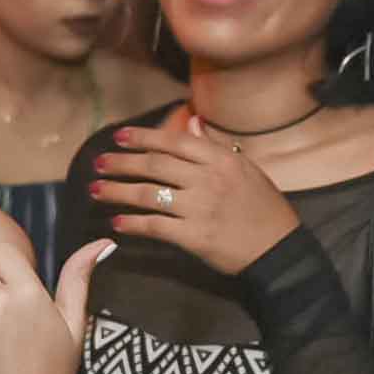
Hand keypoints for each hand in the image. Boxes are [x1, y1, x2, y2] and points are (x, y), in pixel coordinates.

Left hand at [90, 115, 300, 273]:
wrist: (278, 249)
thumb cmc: (263, 208)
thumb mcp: (245, 169)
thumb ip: (214, 148)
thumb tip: (191, 124)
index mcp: (221, 159)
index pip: (174, 141)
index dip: (143, 137)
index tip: (119, 137)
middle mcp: (208, 179)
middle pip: (155, 165)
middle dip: (122, 163)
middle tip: (98, 163)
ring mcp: (200, 208)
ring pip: (148, 194)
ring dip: (117, 191)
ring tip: (96, 190)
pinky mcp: (193, 236)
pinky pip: (155, 226)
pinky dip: (133, 223)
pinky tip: (117, 222)